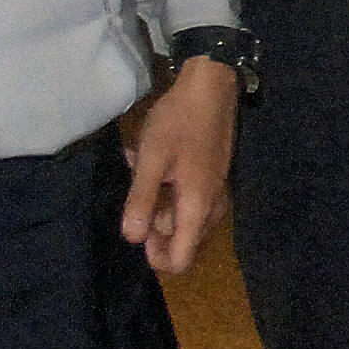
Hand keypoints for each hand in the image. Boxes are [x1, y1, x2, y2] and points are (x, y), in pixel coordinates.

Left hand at [120, 58, 237, 275]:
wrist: (211, 88)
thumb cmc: (178, 122)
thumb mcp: (152, 159)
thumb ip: (142, 200)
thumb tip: (132, 238)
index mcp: (197, 207)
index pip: (181, 260)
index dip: (155, 257)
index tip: (138, 231)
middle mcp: (212, 208)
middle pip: (182, 242)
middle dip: (155, 228)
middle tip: (136, 195)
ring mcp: (216, 194)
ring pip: (184, 221)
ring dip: (159, 206)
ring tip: (141, 173)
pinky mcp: (213, 179)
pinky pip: (190, 201)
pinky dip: (170, 191)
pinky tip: (154, 165)